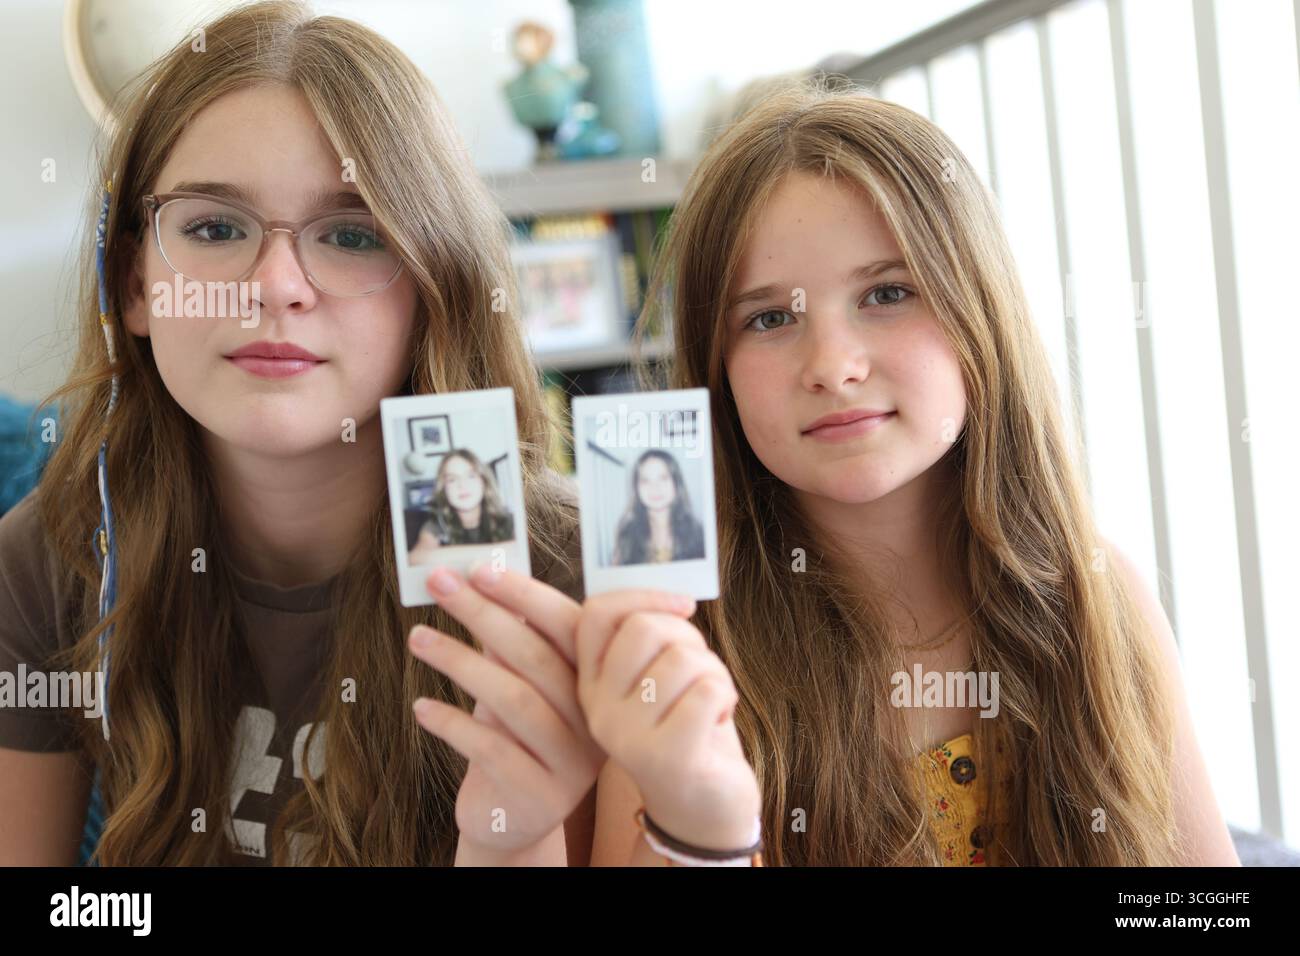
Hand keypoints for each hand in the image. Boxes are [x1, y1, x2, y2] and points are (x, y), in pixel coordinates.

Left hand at [407, 563, 599, 860]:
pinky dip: (451, 722)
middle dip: (482, 613)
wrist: (512, 822)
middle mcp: (593, 720)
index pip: (569, 625)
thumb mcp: (517, 684)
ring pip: (513, 699)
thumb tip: (476, 578)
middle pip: (537, 656)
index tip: (479, 569)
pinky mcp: (539, 797)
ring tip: (417, 638)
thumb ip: (511, 640)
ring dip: (459, 661)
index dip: (525, 594)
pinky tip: (420, 706)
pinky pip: (490, 748)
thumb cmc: (513, 738)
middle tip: (439, 584)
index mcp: (596, 682)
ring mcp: (571, 762)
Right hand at [575, 592, 761, 852]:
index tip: (683, 606)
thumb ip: (649, 636)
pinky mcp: (666, 757)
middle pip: (644, 627)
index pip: (596, 613)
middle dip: (688, 638)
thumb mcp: (655, 676)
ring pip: (683, 658)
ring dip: (713, 672)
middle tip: (698, 672)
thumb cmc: (687, 724)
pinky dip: (726, 696)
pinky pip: (708, 690)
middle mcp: (597, 710)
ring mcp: (627, 736)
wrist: (705, 804)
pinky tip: (717, 722)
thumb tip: (669, 596)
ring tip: (708, 703)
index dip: (644, 594)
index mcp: (591, 682)